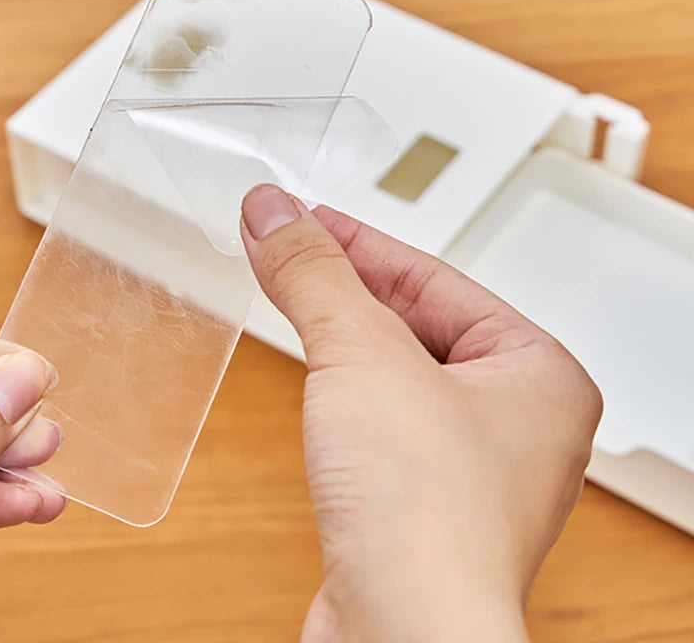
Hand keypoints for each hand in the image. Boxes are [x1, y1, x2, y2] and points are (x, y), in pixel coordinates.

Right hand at [240, 185, 601, 642]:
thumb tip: (275, 213)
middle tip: (288, 242)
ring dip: (340, 328)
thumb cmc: (428, 516)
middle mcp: (513, 419)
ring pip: (394, 368)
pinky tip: (313, 370)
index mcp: (538, 373)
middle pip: (415, 318)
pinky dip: (341, 384)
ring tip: (293, 290)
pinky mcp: (420, 500)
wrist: (402, 640)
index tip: (306, 214)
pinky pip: (379, 415)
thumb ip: (317, 276)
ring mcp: (467, 463)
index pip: (435, 277)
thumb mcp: (362, 355)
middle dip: (346, 280)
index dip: (361, 239)